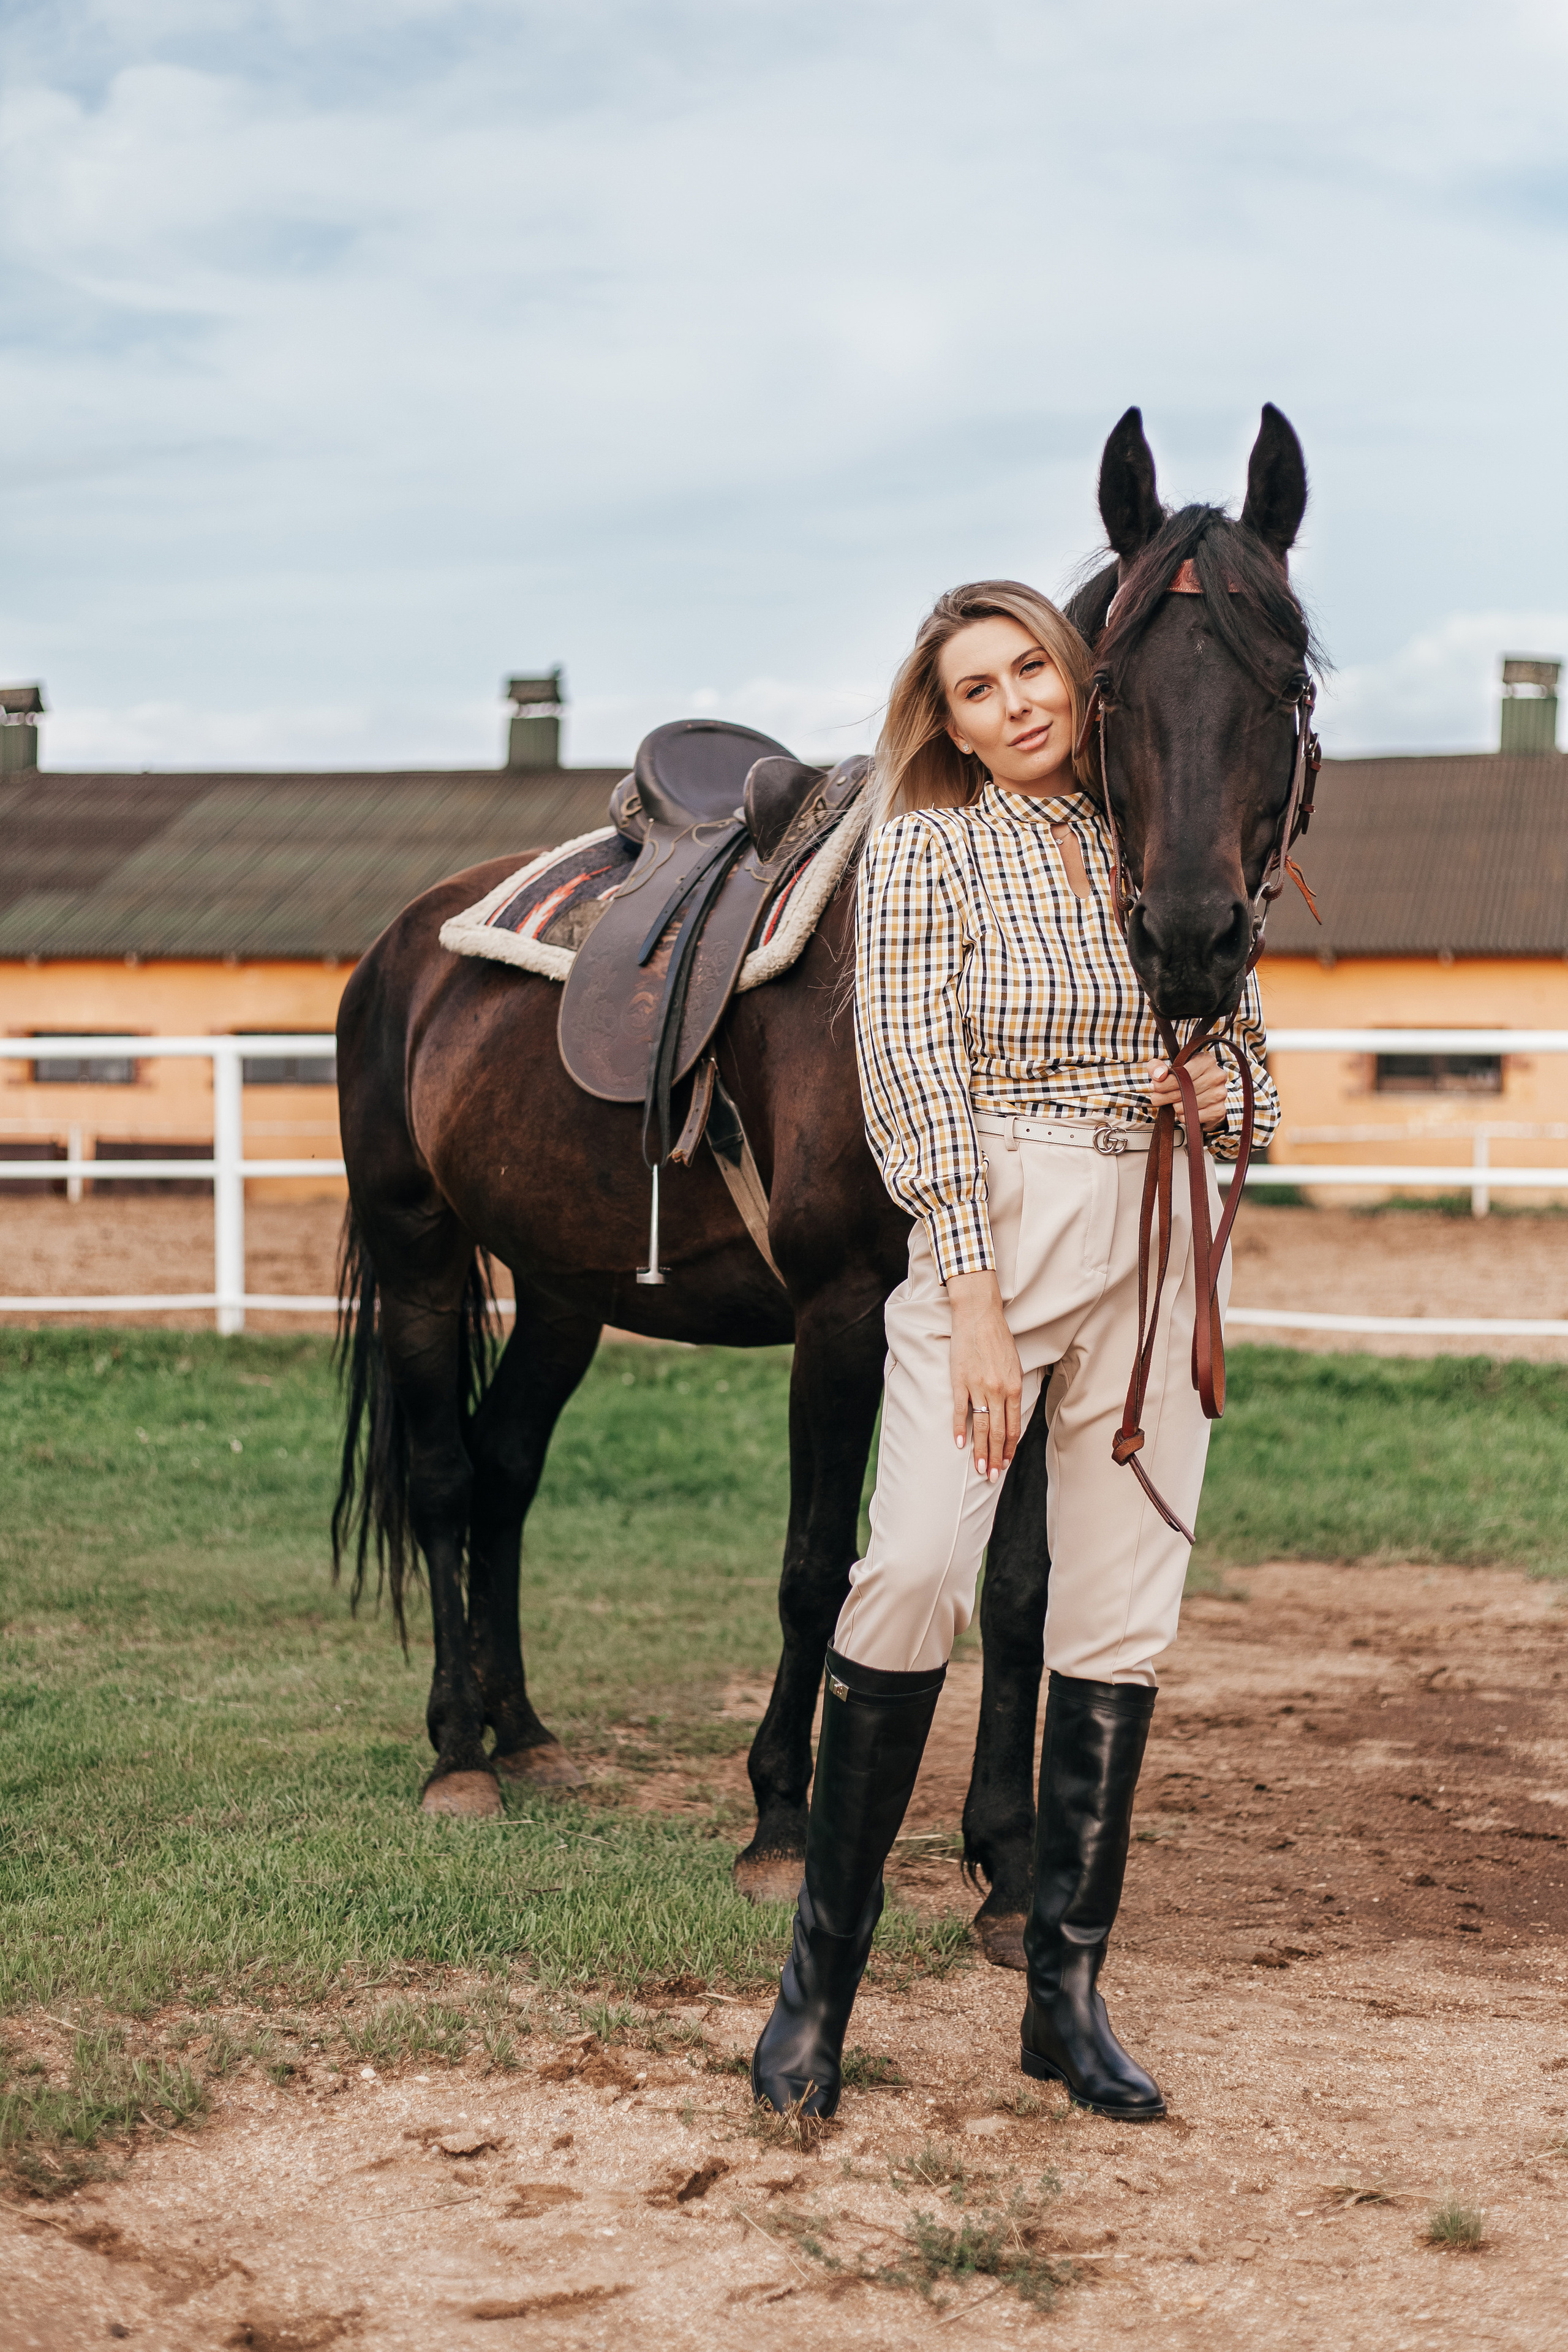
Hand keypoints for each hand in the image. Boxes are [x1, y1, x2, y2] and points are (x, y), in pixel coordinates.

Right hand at [946, 1269, 1022, 1483]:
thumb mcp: (1014, 1365)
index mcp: (1013, 1387)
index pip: (1012, 1427)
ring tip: (978, 1469)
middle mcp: (997, 1391)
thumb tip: (1010, 1413)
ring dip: (979, 1451)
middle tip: (991, 1476)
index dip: (1008, 1448)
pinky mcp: (959, 1381)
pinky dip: (959, 1429)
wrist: (979, 1315)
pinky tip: (959, 1445)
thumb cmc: (998, 1339)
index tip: (1005, 1463)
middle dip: (995, 1457)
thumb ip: (1012, 1390)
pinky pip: (959, 1411)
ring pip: (980, 1427)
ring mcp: (977, 1387)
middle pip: (997, 1432)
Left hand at [1149, 1049, 1227, 1130]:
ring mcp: (1220, 1094)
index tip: (1155, 1087)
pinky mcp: (1219, 1110)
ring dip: (1175, 1107)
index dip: (1163, 1083)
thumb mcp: (1169, 1068)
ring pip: (1186, 1106)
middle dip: (1165, 1096)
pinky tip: (1185, 1110)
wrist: (1204, 1094)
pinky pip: (1192, 1118)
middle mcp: (1216, 1076)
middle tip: (1158, 1097)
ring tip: (1174, 1102)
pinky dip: (1184, 1116)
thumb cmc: (1185, 1079)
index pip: (1180, 1074)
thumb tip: (1159, 1076)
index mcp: (1206, 1061)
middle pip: (1183, 1091)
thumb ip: (1157, 1067)